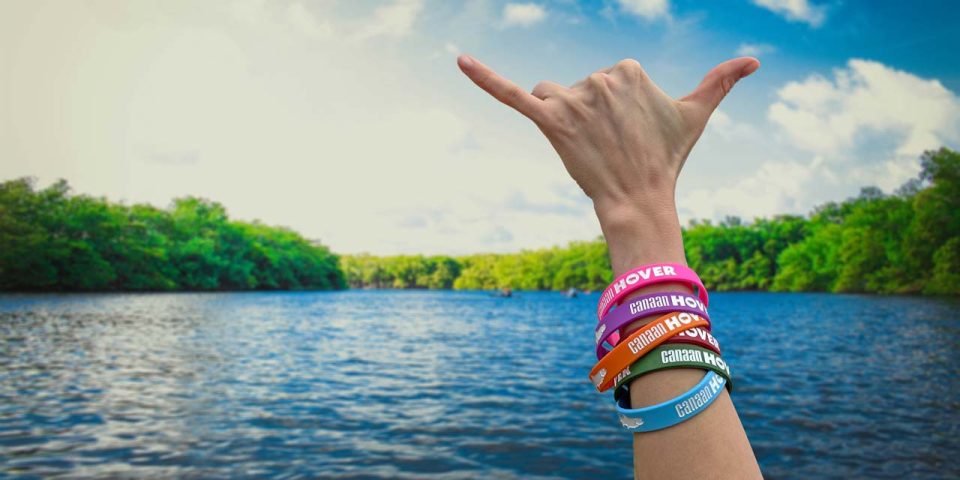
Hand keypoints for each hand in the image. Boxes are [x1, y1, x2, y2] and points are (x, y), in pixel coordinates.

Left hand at [457, 55, 758, 271]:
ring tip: (584, 148)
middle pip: (578, 89)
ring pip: (550, 96)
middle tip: (610, 147)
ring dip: (561, 118)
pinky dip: (484, 77)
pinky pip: (512, 95)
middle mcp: (600, 79)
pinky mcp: (549, 122)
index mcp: (628, 69)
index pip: (606, 78)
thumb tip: (755, 59)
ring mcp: (574, 101)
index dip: (614, 109)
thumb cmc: (666, 158)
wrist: (640, 199)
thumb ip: (720, 81)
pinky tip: (459, 60)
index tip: (629, 134)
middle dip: (589, 116)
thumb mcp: (695, 114)